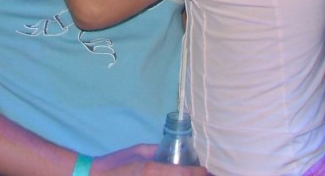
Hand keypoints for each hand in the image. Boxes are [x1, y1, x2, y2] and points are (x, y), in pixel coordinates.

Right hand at [92, 144, 207, 174]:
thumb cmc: (116, 163)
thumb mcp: (139, 151)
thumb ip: (156, 152)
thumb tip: (172, 153)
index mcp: (152, 169)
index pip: (183, 173)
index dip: (199, 173)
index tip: (208, 172)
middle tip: (206, 175)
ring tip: (194, 174)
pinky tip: (176, 175)